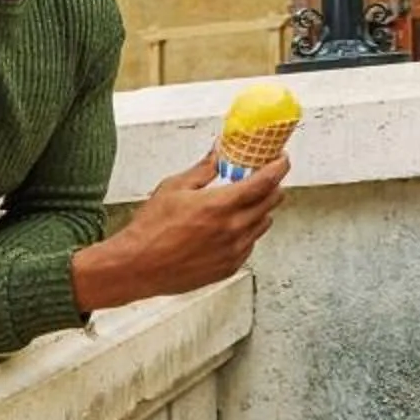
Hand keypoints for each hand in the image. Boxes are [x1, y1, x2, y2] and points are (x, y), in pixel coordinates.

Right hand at [72, 151, 287, 309]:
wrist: (137, 267)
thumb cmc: (151, 229)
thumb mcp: (174, 188)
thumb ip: (203, 169)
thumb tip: (218, 152)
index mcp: (220, 206)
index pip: (265, 183)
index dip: (278, 168)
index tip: (281, 160)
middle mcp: (232, 230)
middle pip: (271, 202)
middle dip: (271, 186)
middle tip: (261, 177)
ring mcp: (233, 251)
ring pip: (263, 224)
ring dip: (259, 209)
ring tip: (240, 203)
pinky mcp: (228, 267)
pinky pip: (250, 245)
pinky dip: (247, 232)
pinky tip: (228, 227)